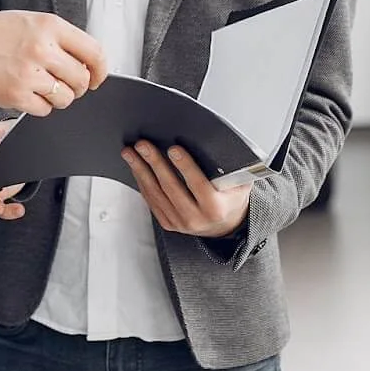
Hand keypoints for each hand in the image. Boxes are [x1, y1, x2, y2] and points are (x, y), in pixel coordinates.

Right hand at [0, 11, 107, 116]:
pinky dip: (40, 106)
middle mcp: (42, 48)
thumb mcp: (31, 21)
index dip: (100, 70)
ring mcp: (29, 73)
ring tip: (43, 88)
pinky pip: (44, 110)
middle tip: (66, 85)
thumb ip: (60, 38)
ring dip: (59, 98)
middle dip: (78, 87)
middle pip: (82, 79)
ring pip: (66, 98)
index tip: (97, 77)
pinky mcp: (16, 94)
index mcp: (50, 26)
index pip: (94, 52)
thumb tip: (87, 62)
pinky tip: (28, 94)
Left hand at [123, 141, 249, 237]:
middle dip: (155, 163)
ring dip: (140, 170)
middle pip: (171, 187)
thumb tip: (220, 145)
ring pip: (156, 193)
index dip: (185, 166)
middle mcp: (196, 218)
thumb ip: (233, 169)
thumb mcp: (239, 185)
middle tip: (143, 145)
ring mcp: (180, 223)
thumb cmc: (231, 198)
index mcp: (215, 208)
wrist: (224, 225)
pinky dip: (141, 182)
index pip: (198, 184)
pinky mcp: (168, 223)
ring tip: (130, 152)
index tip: (173, 149)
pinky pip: (151, 200)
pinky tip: (135, 167)